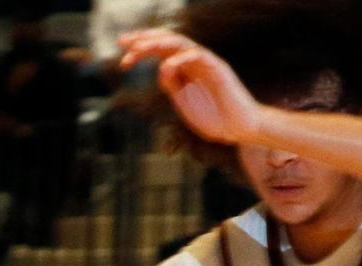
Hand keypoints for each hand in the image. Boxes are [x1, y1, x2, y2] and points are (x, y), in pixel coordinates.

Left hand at [118, 29, 262, 143]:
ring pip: (179, 43)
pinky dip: (181, 59)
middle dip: (143, 39)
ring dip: (157, 43)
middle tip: (123, 42)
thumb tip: (160, 67)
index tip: (122, 57)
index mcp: (185, 68)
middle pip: (166, 41)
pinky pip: (198, 56)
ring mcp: (206, 62)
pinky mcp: (218, 68)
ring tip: (138, 49)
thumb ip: (172, 84)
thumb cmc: (214, 117)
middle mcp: (194, 60)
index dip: (141, 50)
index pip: (160, 51)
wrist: (239, 130)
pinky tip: (166, 66)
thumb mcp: (184, 101)